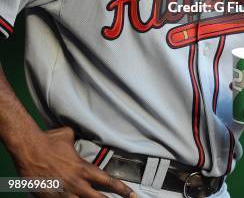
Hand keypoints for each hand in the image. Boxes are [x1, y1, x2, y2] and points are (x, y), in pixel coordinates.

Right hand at [12, 126, 136, 197]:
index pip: (108, 181)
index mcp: (82, 168)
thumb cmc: (49, 140)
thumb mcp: (69, 135)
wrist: (29, 148)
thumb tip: (83, 134)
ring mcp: (63, 193)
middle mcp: (76, 183)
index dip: (122, 189)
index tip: (132, 195)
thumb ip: (79, 139)